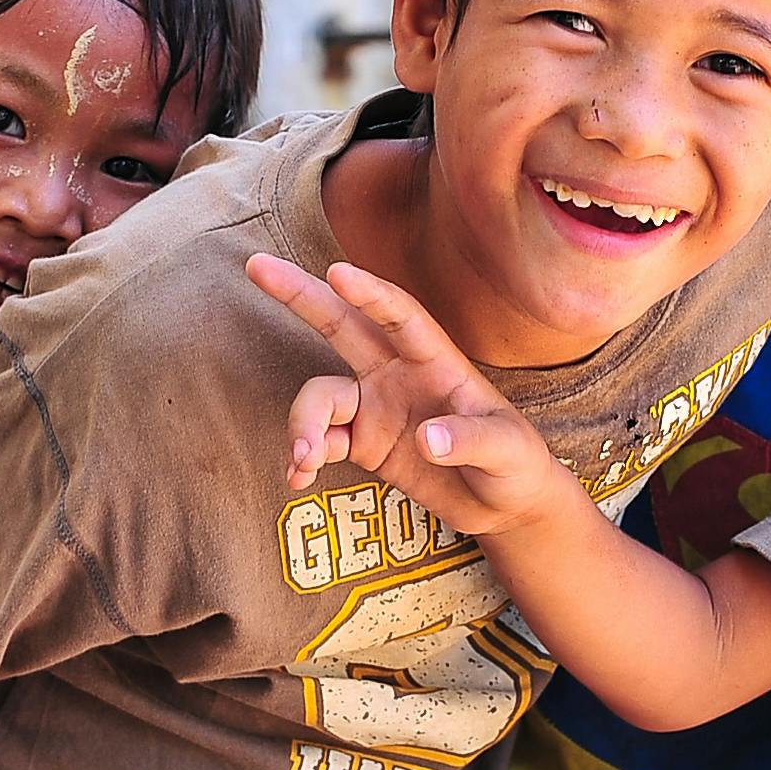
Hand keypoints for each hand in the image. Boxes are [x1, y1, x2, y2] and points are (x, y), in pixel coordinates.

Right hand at [245, 254, 571, 536]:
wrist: (502, 504)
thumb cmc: (515, 464)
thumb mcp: (508, 452)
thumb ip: (471, 441)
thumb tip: (429, 439)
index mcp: (437, 360)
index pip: (401, 316)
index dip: (370, 294)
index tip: (337, 273)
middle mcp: (398, 373)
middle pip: (342, 323)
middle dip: (300, 295)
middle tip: (256, 265)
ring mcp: (374, 405)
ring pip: (320, 395)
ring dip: (302, 422)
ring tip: (302, 458)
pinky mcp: (360, 441)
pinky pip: (317, 439)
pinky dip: (301, 455)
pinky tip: (297, 476)